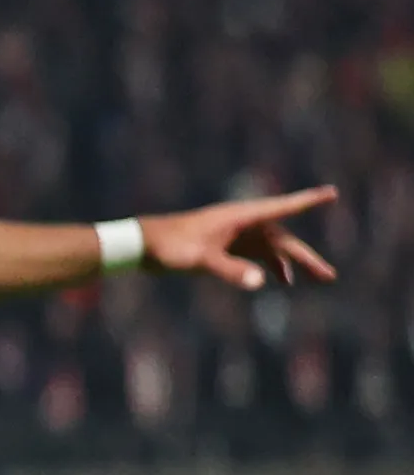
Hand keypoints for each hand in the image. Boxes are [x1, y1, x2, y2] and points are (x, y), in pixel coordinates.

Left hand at [145, 188, 340, 291]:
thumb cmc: (170, 248)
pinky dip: (270, 265)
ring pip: (272, 248)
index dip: (308, 201)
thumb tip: (259, 282)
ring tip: (313, 281)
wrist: (143, 245)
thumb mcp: (201, 261)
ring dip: (290, 264)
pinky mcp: (225, 244)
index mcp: (241, 217)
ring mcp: (234, 234)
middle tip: (330, 277)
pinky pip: (256, 254)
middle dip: (306, 258)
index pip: (283, 207)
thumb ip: (230, 271)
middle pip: (283, 240)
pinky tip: (278, 279)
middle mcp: (242, 222)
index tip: (332, 192)